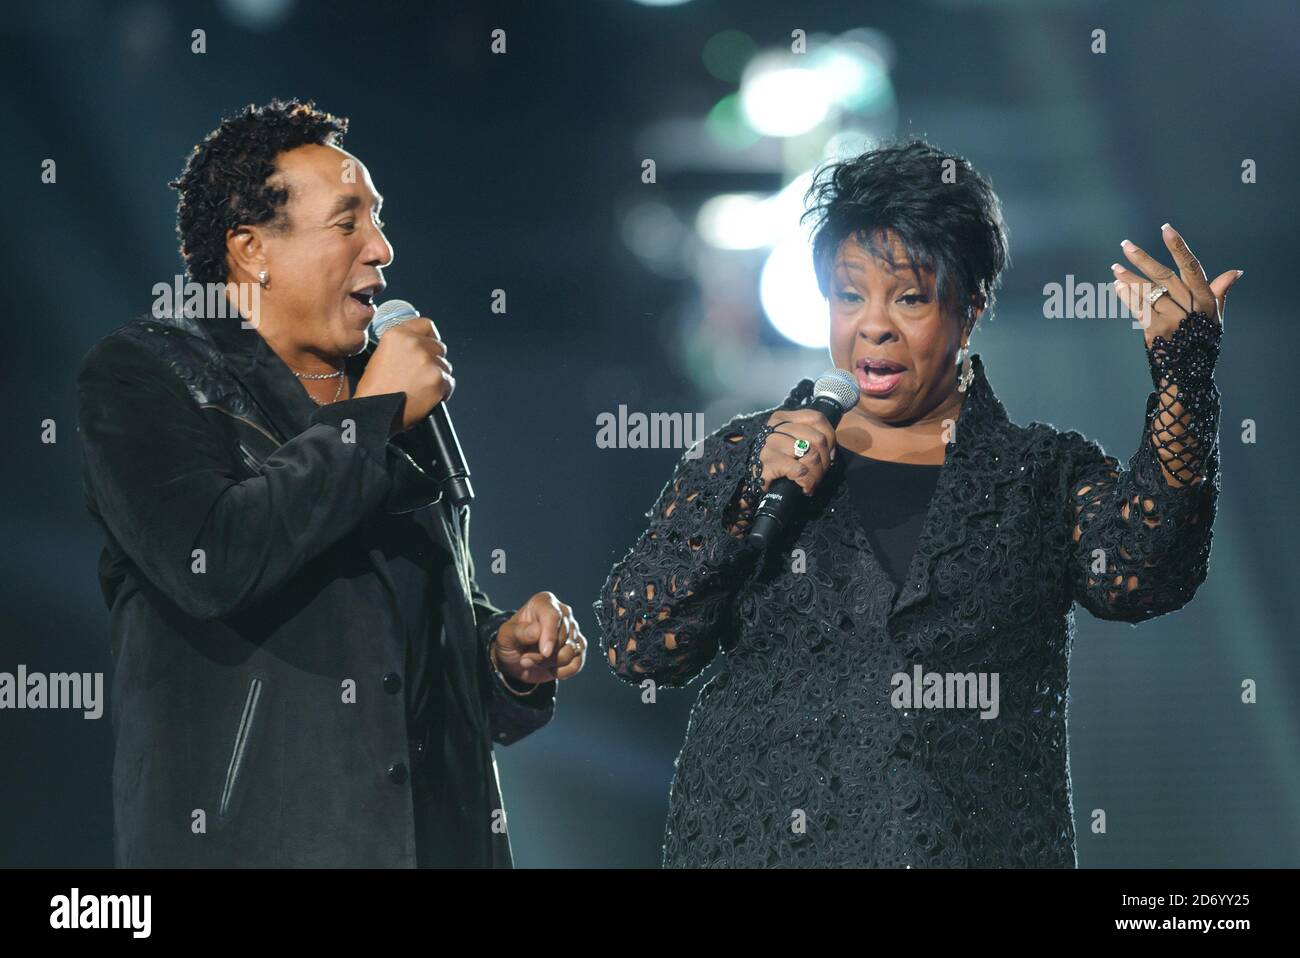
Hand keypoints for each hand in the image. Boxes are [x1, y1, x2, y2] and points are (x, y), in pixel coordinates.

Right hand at [353, 317, 453, 432]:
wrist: (375, 412)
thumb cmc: (375, 390)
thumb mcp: (381, 356)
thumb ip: (402, 346)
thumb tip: (420, 345)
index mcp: (397, 334)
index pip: (426, 325)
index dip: (430, 337)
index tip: (430, 345)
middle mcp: (414, 343)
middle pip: (439, 346)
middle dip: (434, 360)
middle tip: (421, 375)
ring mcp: (427, 361)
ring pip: (445, 365)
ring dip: (438, 376)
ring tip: (420, 388)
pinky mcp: (438, 379)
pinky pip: (449, 382)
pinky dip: (442, 391)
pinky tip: (427, 397)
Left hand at [492, 592, 585, 684]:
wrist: (515, 660)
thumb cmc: (511, 642)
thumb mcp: (506, 636)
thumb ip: (520, 632)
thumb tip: (537, 631)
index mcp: (543, 603)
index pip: (553, 616)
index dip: (550, 635)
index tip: (544, 652)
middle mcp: (562, 613)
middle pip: (562, 638)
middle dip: (542, 655)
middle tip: (525, 659)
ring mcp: (572, 631)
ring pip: (570, 652)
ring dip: (551, 664)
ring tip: (535, 662)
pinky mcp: (578, 648)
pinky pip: (577, 663)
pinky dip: (562, 671)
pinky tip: (550, 669)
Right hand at [760, 409, 837, 495]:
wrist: (752, 481)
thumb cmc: (776, 461)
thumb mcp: (791, 441)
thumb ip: (809, 436)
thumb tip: (830, 451)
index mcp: (781, 418)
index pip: (816, 418)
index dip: (830, 436)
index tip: (828, 452)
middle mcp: (774, 429)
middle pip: (818, 438)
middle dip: (826, 459)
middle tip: (820, 472)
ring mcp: (770, 446)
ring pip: (812, 455)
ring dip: (817, 473)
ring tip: (813, 481)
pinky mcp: (768, 464)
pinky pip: (800, 471)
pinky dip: (808, 481)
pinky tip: (805, 487)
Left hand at [1110, 224, 1242, 344]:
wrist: (1189, 374)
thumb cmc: (1202, 341)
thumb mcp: (1214, 317)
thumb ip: (1219, 292)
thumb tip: (1235, 272)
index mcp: (1205, 299)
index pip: (1192, 267)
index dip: (1179, 247)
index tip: (1166, 229)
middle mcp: (1189, 307)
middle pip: (1163, 276)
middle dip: (1142, 259)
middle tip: (1125, 245)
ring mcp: (1171, 319)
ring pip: (1146, 292)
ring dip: (1129, 279)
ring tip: (1115, 268)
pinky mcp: (1155, 331)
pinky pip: (1138, 308)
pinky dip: (1127, 296)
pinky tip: (1117, 286)